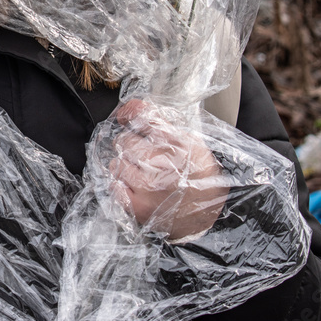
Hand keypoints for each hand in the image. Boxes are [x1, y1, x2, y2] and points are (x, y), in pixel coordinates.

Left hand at [109, 100, 228, 240]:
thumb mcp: (188, 140)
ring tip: (145, 174)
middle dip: (132, 146)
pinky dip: (123, 184)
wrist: (207, 212)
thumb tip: (127, 108)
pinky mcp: (137, 205)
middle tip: (147, 157)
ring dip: (126, 166)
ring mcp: (148, 185)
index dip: (130, 113)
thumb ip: (158, 120)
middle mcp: (163, 162)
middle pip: (124, 140)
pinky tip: (139, 187)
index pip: (141, 116)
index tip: (125, 116)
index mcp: (178, 142)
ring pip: (116, 162)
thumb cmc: (196, 174)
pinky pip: (114, 184)